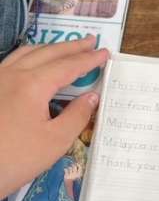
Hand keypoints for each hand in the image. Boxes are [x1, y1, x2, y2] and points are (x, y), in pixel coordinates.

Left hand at [0, 37, 108, 199]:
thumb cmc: (17, 158)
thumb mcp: (56, 141)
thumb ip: (77, 116)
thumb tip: (91, 97)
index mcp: (33, 84)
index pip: (67, 66)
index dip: (88, 60)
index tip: (104, 53)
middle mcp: (12, 74)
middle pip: (47, 53)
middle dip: (71, 47)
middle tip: (90, 41)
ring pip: (26, 53)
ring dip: (50, 48)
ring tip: (66, 48)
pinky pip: (12, 62)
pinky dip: (31, 56)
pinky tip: (35, 63)